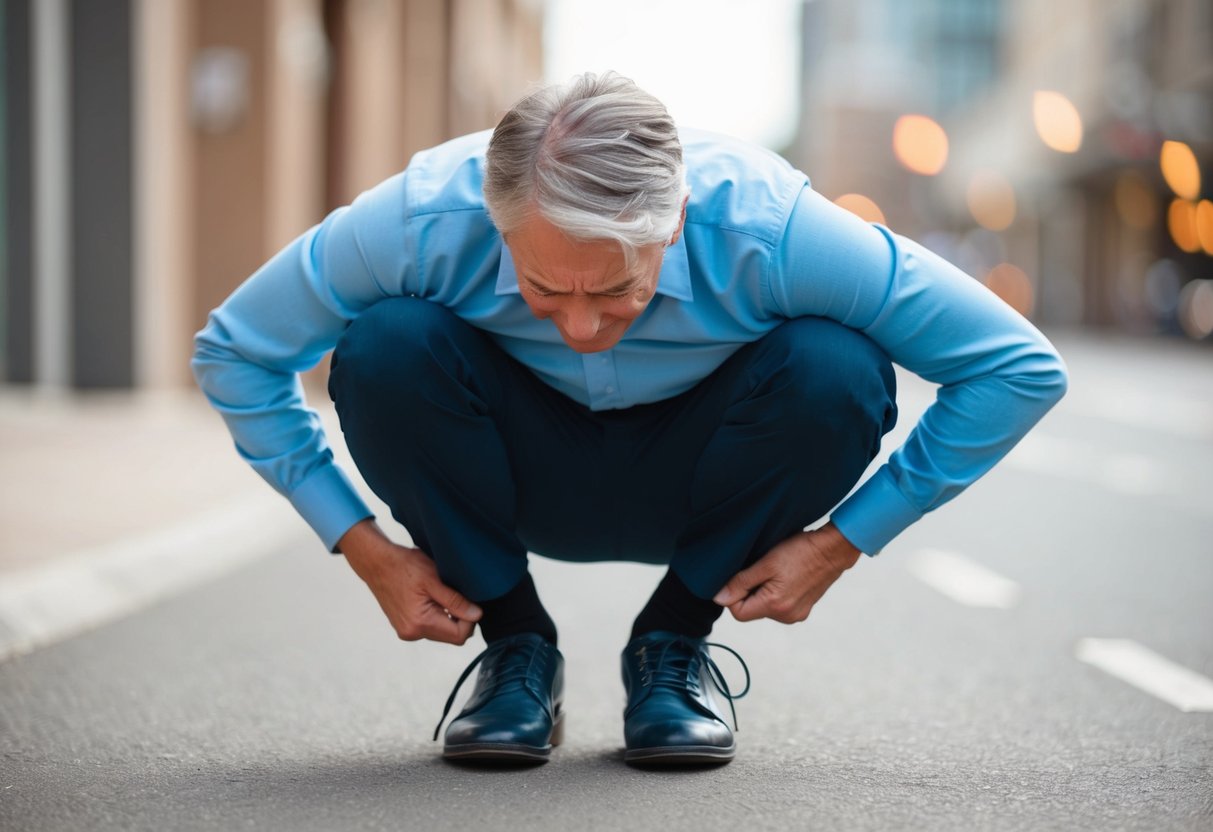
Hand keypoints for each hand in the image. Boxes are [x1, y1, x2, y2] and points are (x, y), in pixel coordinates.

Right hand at [337, 519, 481, 644]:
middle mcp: (412, 633)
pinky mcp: (404, 626)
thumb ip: (456, 601)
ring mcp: (406, 631)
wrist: (376, 563)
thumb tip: (477, 615)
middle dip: (460, 618)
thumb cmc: (404, 566)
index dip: (470, 619)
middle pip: (451, 636)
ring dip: (448, 616)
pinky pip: (429, 627)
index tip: (469, 600)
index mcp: (420, 623)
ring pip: (441, 632)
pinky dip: (436, 615)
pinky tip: (431, 597)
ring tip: (441, 594)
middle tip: (457, 595)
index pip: (459, 635)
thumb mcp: (434, 579)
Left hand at [712, 523, 861, 623]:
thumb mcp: (765, 563)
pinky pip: (779, 606)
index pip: (738, 613)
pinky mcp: (803, 609)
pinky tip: (785, 576)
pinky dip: (776, 593)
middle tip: (760, 569)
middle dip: (749, 592)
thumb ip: (741, 582)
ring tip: (775, 571)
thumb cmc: (800, 551)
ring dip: (763, 592)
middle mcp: (786, 616)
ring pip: (765, 608)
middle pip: (752, 611)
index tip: (741, 576)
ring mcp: (796, 614)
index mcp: (775, 606)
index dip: (733, 595)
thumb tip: (719, 599)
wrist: (832, 549)